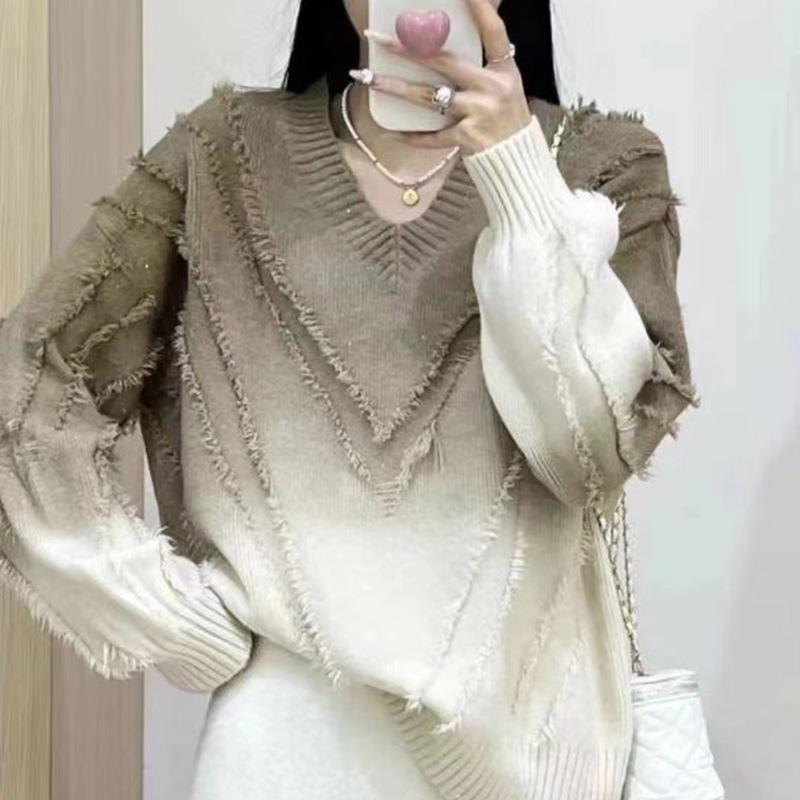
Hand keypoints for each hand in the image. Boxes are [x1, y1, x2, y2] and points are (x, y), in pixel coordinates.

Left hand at [363, 0, 533, 154]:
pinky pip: (433, 136)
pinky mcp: (467, 138)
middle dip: (409, 48)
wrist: (518, 160)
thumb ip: (482, 65)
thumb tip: (444, 45)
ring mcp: (479, 113)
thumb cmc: (506, 120)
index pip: (493, 32)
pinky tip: (392, 132)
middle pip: (445, 61)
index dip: (481, 8)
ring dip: (397, 88)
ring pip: (429, 96)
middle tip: (380, 39)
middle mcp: (492, 89)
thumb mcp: (505, 86)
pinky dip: (413, 136)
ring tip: (371, 80)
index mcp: (504, 71)